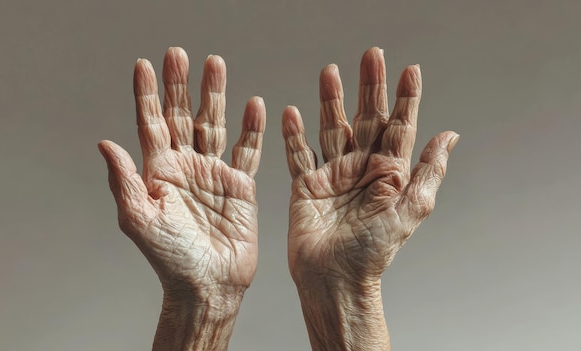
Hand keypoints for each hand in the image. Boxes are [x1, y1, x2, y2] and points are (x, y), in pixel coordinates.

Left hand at [99, 47, 264, 349]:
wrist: (208, 284)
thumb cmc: (171, 258)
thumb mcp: (139, 219)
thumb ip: (124, 180)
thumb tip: (105, 143)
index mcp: (158, 172)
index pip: (150, 124)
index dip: (146, 95)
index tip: (144, 65)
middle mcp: (185, 166)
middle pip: (181, 115)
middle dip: (180, 85)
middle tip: (179, 54)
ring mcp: (213, 173)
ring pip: (214, 124)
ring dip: (215, 95)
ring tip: (215, 65)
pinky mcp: (240, 185)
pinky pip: (247, 151)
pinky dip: (252, 129)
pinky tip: (253, 105)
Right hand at [282, 47, 457, 349]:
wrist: (335, 279)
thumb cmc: (373, 252)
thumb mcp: (411, 209)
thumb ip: (429, 171)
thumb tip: (449, 136)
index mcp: (389, 174)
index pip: (400, 127)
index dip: (406, 98)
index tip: (409, 71)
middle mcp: (362, 169)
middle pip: (365, 119)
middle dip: (369, 88)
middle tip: (371, 57)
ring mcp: (333, 175)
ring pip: (331, 128)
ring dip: (329, 101)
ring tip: (329, 73)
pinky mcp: (307, 186)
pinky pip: (299, 154)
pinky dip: (294, 134)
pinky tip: (292, 112)